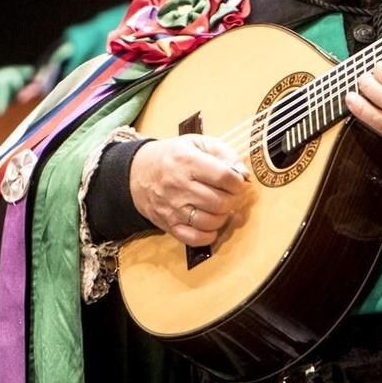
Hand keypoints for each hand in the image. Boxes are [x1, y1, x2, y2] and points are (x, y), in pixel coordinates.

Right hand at [129, 134, 249, 247]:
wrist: (137, 172)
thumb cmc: (173, 156)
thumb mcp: (197, 143)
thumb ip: (224, 153)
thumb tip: (244, 174)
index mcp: (186, 161)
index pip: (224, 176)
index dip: (238, 181)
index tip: (237, 181)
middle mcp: (178, 185)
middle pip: (220, 202)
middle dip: (232, 200)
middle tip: (230, 195)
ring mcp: (172, 207)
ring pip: (210, 221)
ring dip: (222, 217)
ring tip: (219, 207)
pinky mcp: (168, 224)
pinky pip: (195, 238)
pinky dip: (208, 235)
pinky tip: (210, 224)